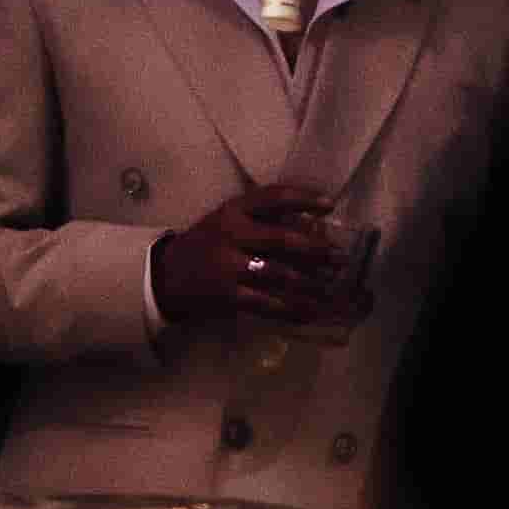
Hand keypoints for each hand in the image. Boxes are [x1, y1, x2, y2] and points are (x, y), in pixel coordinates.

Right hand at [145, 186, 369, 334]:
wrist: (168, 276)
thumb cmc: (208, 244)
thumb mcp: (228, 219)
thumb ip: (263, 219)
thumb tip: (314, 226)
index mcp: (233, 210)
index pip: (273, 197)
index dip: (304, 199)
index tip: (330, 205)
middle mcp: (231, 235)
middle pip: (282, 240)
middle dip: (316, 250)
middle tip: (340, 256)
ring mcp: (229, 267)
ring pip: (280, 274)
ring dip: (310, 281)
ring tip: (331, 284)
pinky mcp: (229, 295)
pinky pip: (268, 303)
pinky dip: (292, 309)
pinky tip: (310, 311)